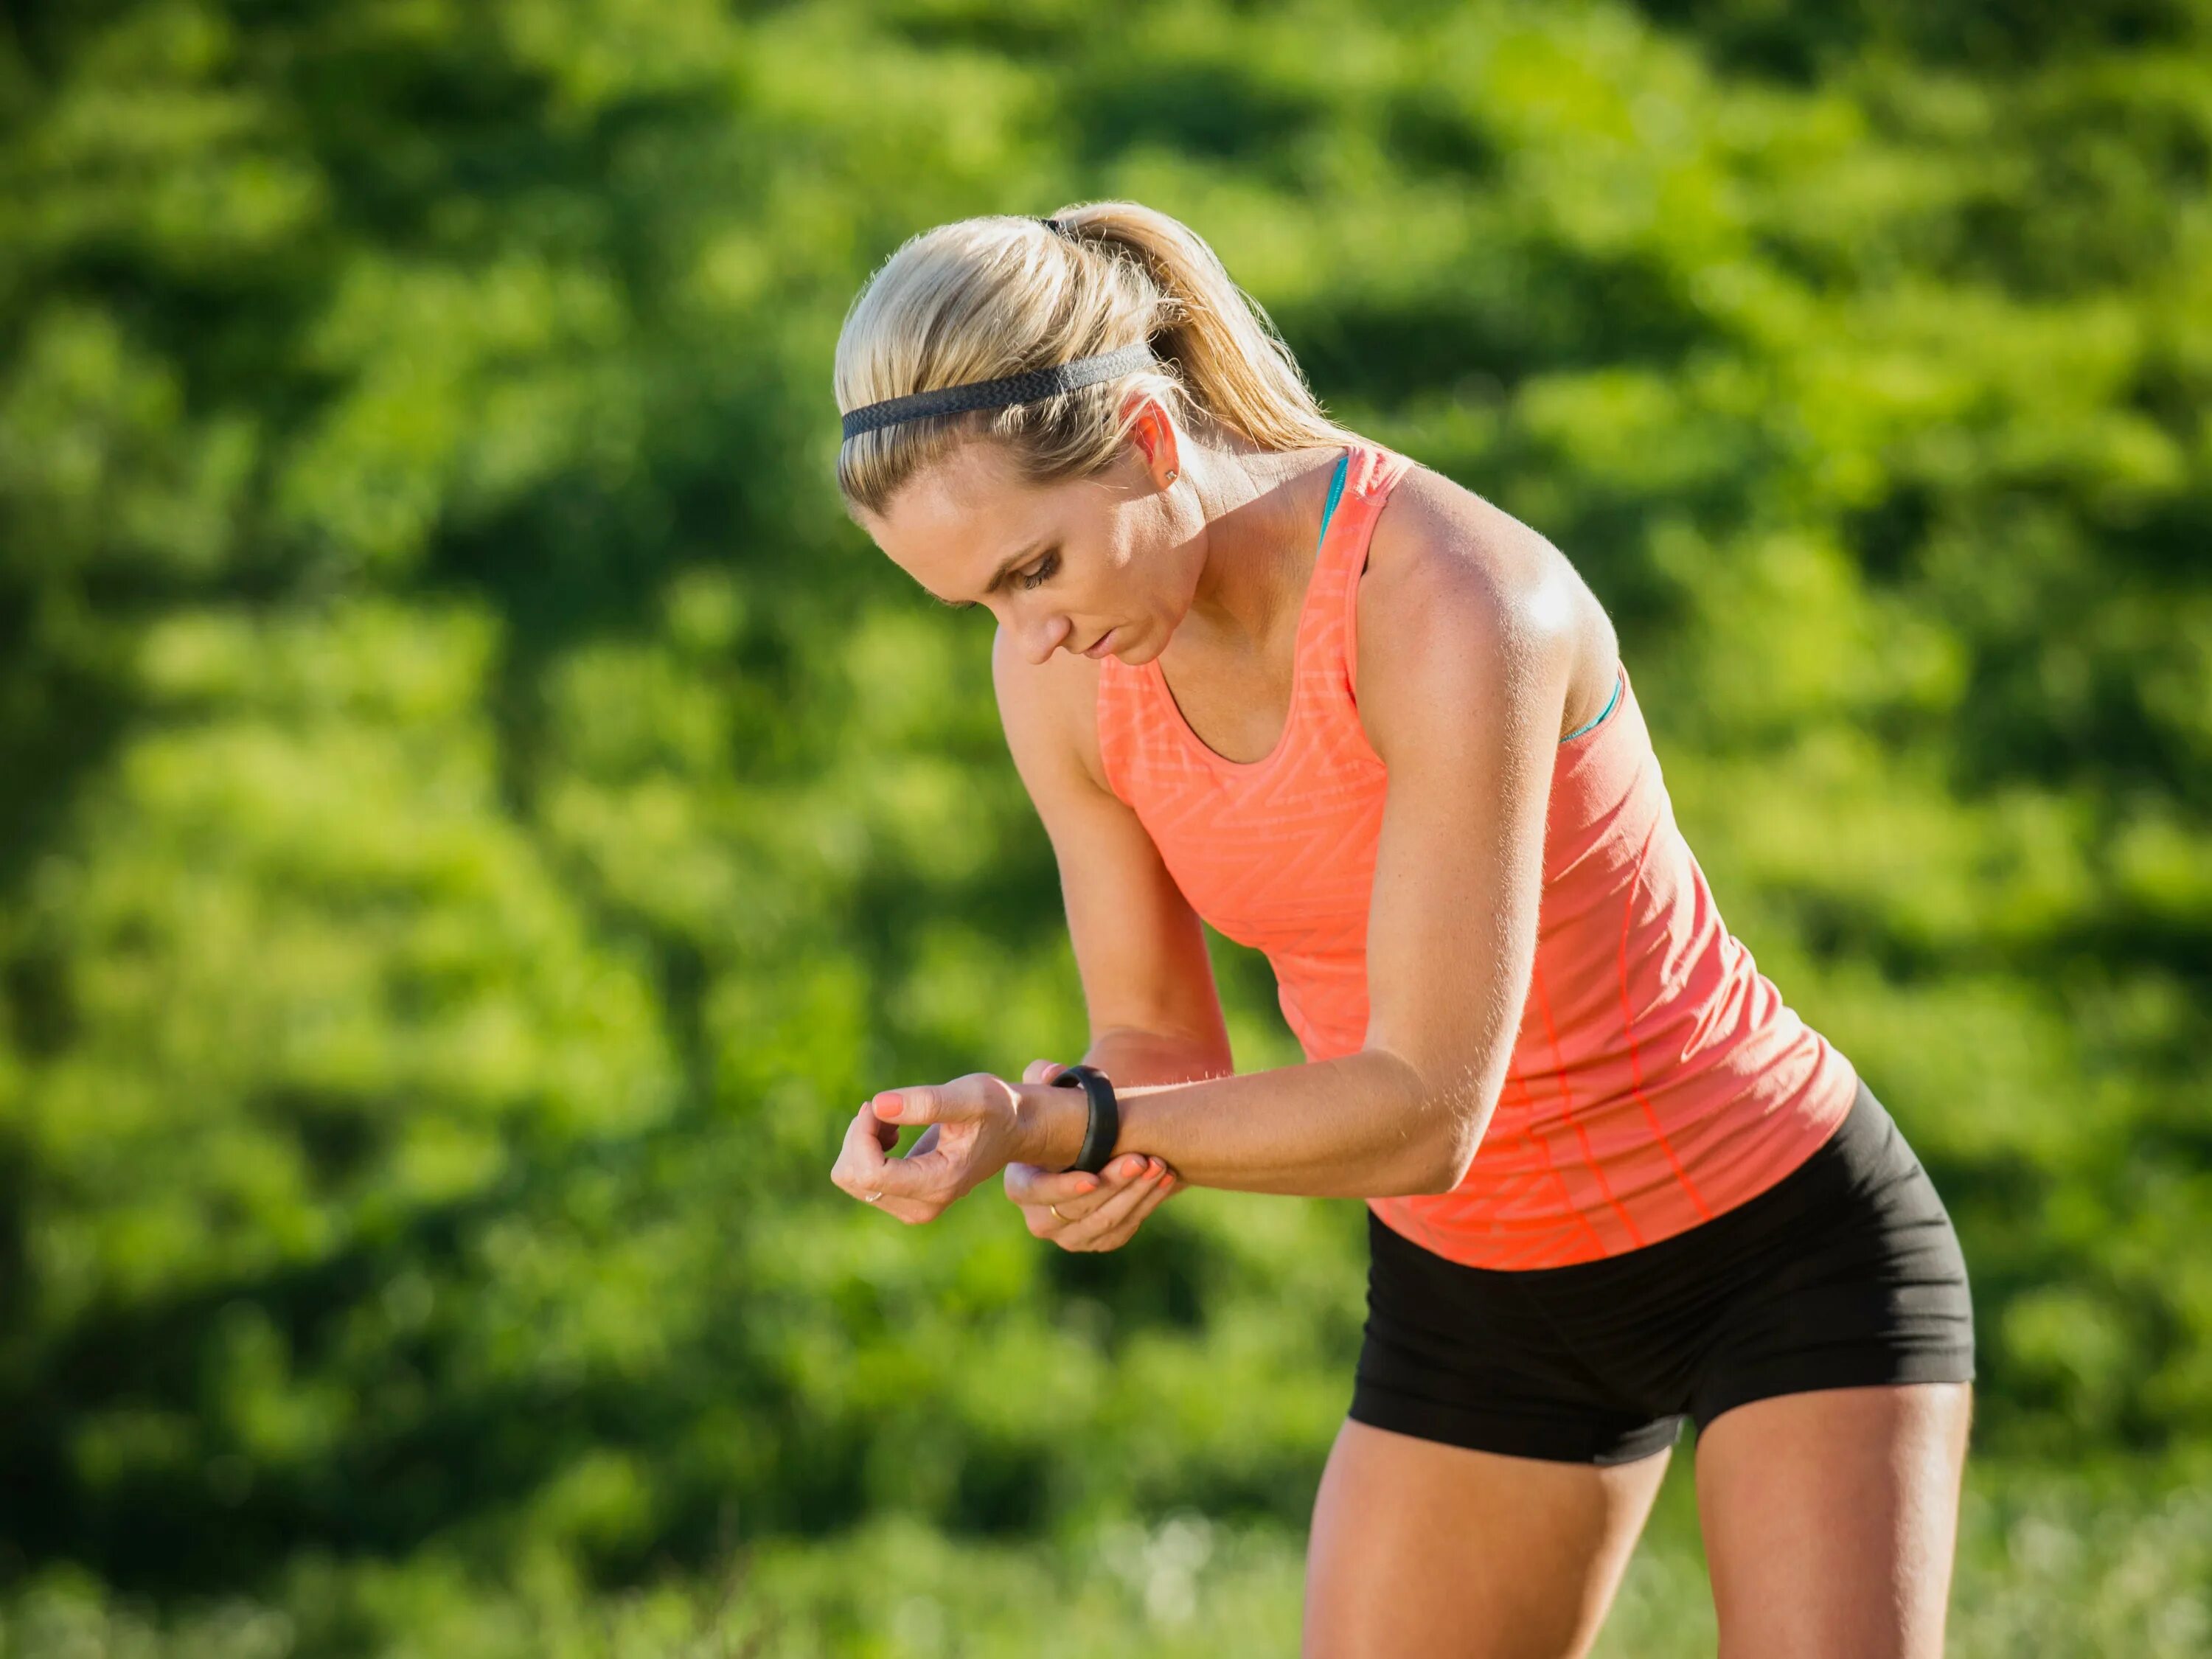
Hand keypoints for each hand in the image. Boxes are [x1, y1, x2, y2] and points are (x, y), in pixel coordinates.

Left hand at [830, 1069, 1046, 1223]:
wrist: (1013, 1130)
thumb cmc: (996, 1109)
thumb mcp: (970, 1096)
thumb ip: (926, 1102)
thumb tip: (878, 1105)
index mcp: (939, 1183)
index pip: (870, 1173)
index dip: (862, 1134)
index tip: (877, 1105)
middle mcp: (922, 1206)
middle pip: (852, 1176)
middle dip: (860, 1135)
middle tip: (886, 1110)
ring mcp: (911, 1208)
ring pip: (850, 1176)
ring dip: (863, 1140)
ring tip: (894, 1122)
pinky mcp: (903, 1200)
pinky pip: (858, 1176)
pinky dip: (866, 1149)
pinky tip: (893, 1134)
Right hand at [1003, 1058, 1183, 1251]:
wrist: (1096, 1146)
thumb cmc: (1067, 1119)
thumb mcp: (1053, 1094)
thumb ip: (1042, 1078)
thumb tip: (1050, 1070)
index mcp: (1020, 1183)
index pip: (1034, 1191)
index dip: (1062, 1187)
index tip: (1093, 1177)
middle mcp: (1039, 1217)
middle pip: (1077, 1210)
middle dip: (1113, 1185)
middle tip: (1141, 1159)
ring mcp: (1068, 1235)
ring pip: (1104, 1224)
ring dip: (1136, 1195)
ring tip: (1160, 1166)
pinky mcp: (1096, 1240)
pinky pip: (1122, 1231)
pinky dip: (1146, 1206)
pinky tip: (1165, 1181)